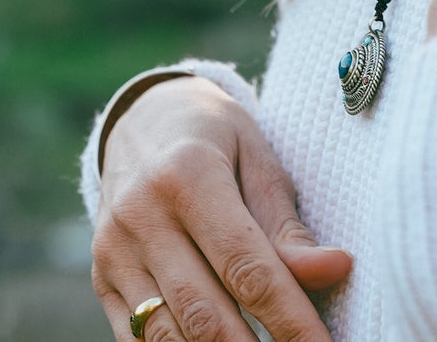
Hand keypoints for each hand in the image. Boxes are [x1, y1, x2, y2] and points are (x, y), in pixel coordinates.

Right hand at [91, 73, 352, 341]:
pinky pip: (137, 339)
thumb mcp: (256, 158)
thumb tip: (335, 270)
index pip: (246, 267)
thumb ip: (286, 224)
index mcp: (188, 174)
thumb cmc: (215, 138)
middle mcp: (142, 215)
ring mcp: (114, 250)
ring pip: (167, 337)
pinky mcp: (101, 277)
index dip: (290, 318)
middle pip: (204, 314)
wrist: (141, 118)